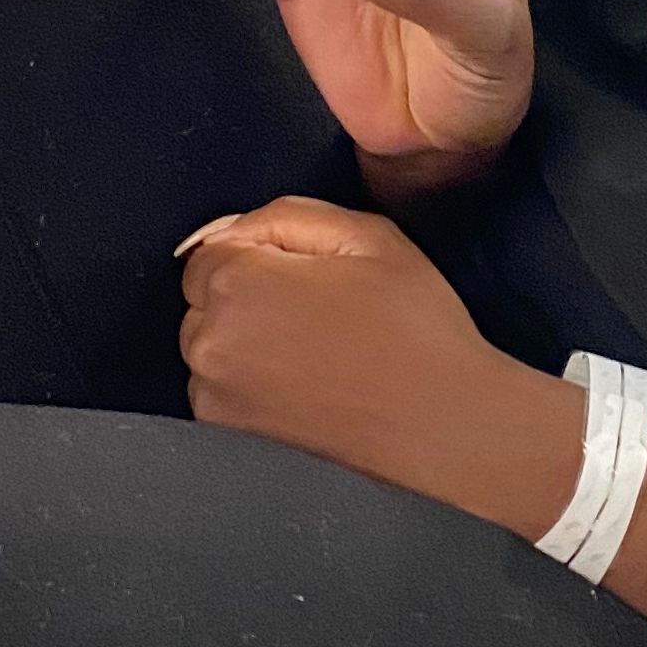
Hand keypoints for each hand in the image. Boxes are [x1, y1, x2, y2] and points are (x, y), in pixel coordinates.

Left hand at [179, 198, 578, 534]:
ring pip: (212, 339)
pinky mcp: (229, 431)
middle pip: (205, 294)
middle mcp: (212, 342)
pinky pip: (220, 383)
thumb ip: (287, 215)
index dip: (264, 251)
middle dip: (251, 290)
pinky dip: (250, 376)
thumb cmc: (414, 331)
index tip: (309, 269)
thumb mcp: (366, 235)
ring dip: (248, 334)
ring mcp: (216, 394)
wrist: (441, 422)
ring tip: (318, 346)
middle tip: (320, 306)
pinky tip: (306, 378)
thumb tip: (236, 228)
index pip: (212, 246)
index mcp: (238, 283)